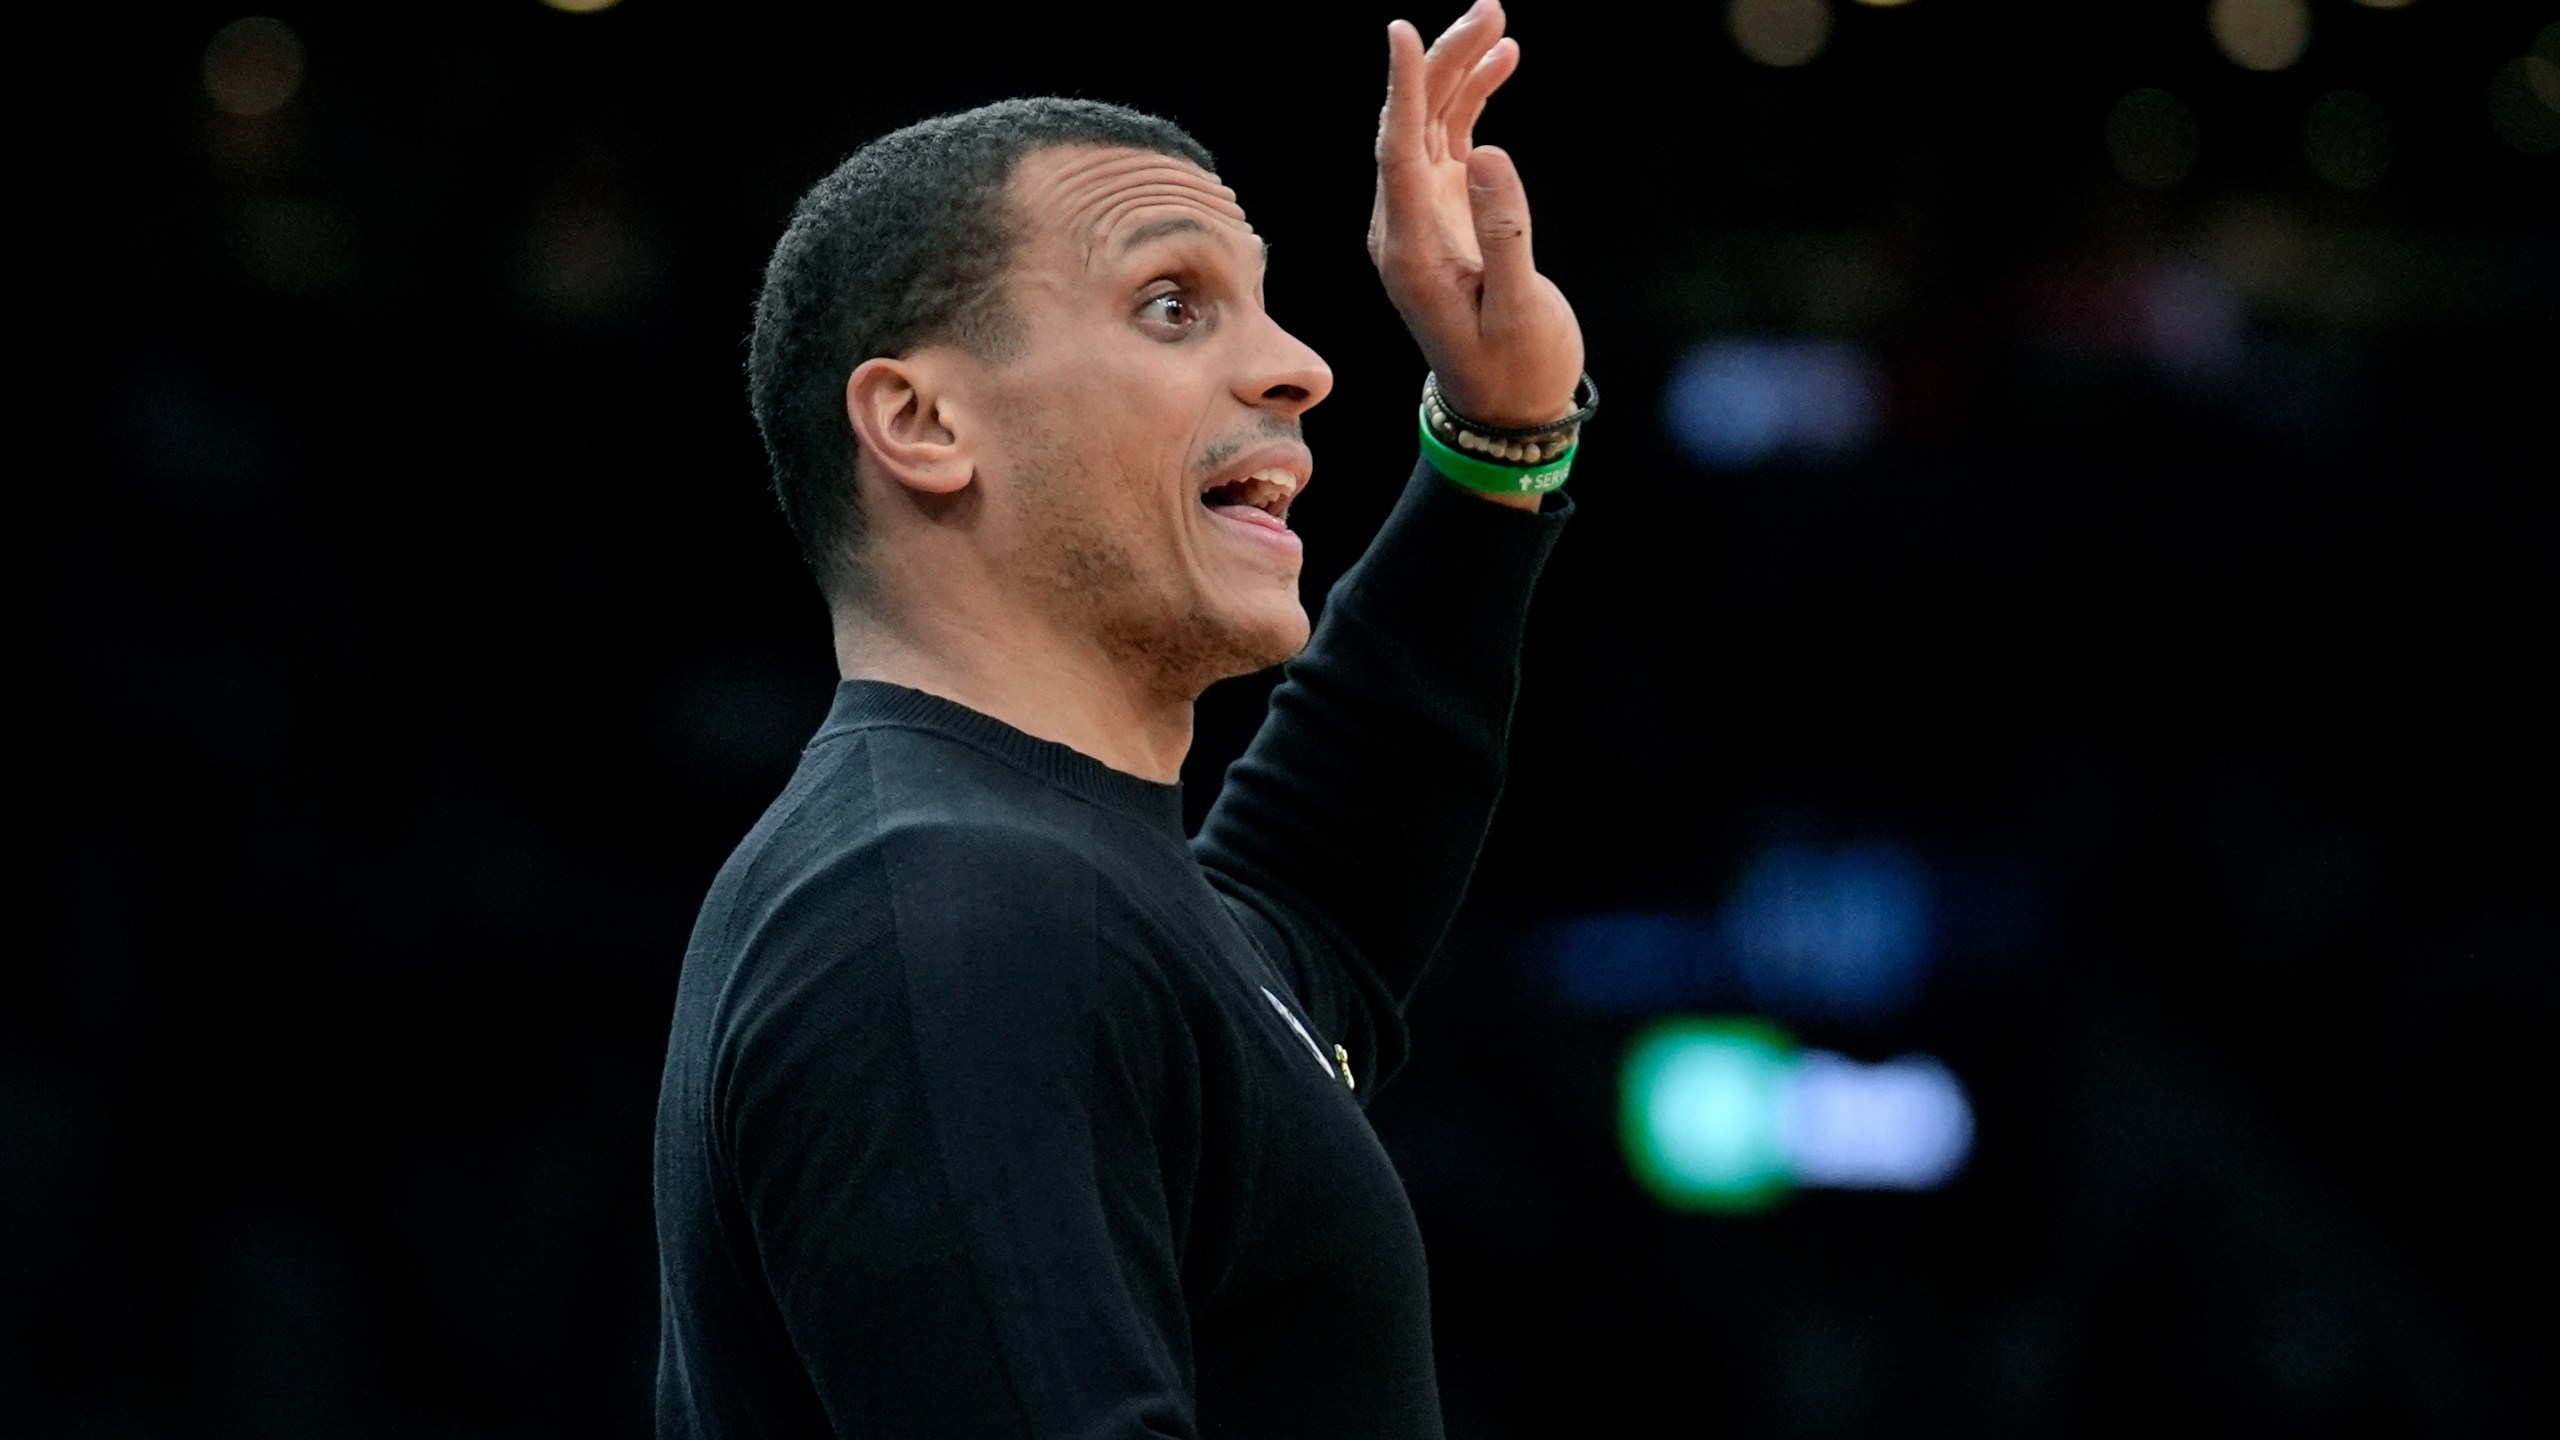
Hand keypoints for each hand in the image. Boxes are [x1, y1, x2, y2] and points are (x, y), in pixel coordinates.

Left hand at [1370, 0, 1584, 430]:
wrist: (1507, 408)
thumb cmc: (1516, 368)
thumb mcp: (1516, 309)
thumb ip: (1504, 233)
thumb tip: (1487, 154)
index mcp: (1408, 250)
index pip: (1395, 151)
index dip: (1401, 89)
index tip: (1402, 31)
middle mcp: (1403, 227)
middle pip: (1409, 125)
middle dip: (1441, 62)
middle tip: (1490, 8)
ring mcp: (1423, 217)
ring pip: (1429, 125)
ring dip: (1458, 71)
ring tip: (1498, 20)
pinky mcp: (1448, 214)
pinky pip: (1450, 142)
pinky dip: (1472, 101)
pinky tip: (1501, 62)